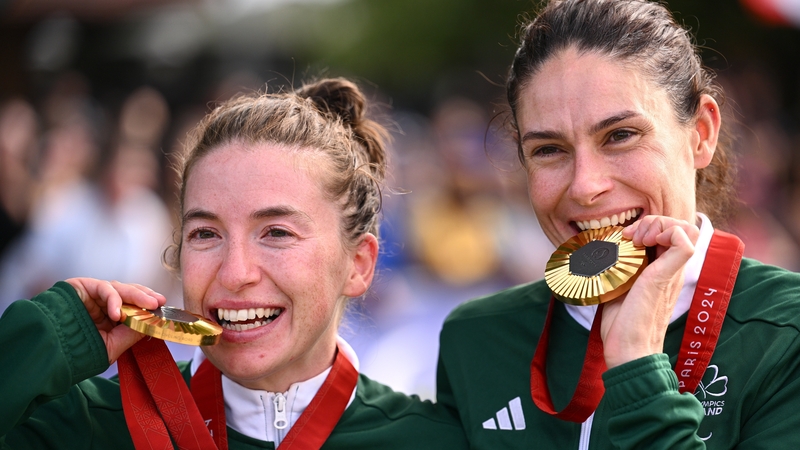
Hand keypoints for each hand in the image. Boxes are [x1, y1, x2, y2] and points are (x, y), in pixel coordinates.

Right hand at [65, 278, 165, 363]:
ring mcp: (93, 294)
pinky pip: (103, 288)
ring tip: (150, 304)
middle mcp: (103, 304)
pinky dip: (113, 299)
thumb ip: (132, 334)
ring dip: (137, 295)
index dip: (149, 306)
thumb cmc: (78, 351)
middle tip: (160, 302)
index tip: (164, 309)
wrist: (48, 351)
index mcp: (110, 317)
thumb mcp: (111, 346)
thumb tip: (153, 323)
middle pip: (130, 294)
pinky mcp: (83, 286)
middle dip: (147, 297)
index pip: (134, 306)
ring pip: (120, 288)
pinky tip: (117, 313)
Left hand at [600, 216, 699, 368]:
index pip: (670, 233)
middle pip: (681, 226)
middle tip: (630, 236)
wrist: (628, 350)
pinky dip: (665, 232)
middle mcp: (671, 270)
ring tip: (638, 239)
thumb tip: (597, 254)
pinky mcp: (668, 276)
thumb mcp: (617, 288)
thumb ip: (616, 271)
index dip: (648, 226)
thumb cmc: (620, 325)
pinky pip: (685, 241)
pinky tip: (644, 243)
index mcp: (662, 271)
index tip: (624, 238)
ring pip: (686, 228)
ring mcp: (672, 272)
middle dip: (652, 221)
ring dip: (658, 224)